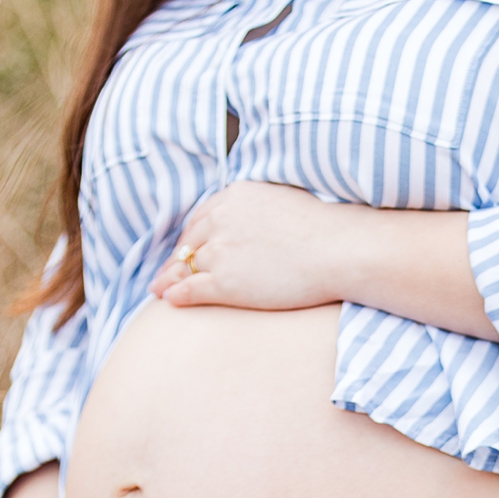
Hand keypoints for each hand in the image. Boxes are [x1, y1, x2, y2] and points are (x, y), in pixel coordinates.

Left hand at [151, 181, 498, 340]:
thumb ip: (262, 209)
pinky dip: (177, 295)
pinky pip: (190, 289)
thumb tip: (259, 223)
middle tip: (168, 271)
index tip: (190, 248)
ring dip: (169, 279)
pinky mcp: (224, 282)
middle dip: (179, 257)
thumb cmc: (325, 229)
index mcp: (235, 196)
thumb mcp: (285, 202)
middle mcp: (221, 220)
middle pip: (189, 241)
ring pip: (184, 267)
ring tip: (159, 290)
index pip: (202, 217)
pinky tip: (169, 301)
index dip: (194, 236)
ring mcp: (220, 251)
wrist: (339, 248)